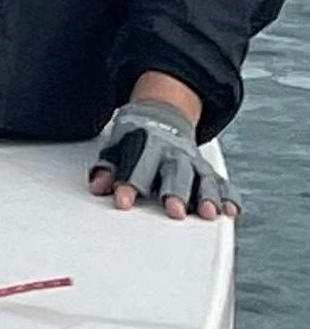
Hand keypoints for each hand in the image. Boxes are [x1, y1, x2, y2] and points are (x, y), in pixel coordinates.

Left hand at [88, 95, 235, 220]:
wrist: (162, 115)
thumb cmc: (135, 138)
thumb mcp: (116, 146)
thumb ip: (107, 168)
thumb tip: (98, 187)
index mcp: (146, 145)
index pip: (136, 166)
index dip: (129, 184)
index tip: (123, 203)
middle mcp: (173, 153)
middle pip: (175, 172)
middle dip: (176, 192)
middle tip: (175, 212)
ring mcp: (192, 160)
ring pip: (203, 178)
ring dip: (207, 196)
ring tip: (208, 214)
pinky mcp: (207, 168)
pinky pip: (221, 182)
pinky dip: (228, 196)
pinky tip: (230, 211)